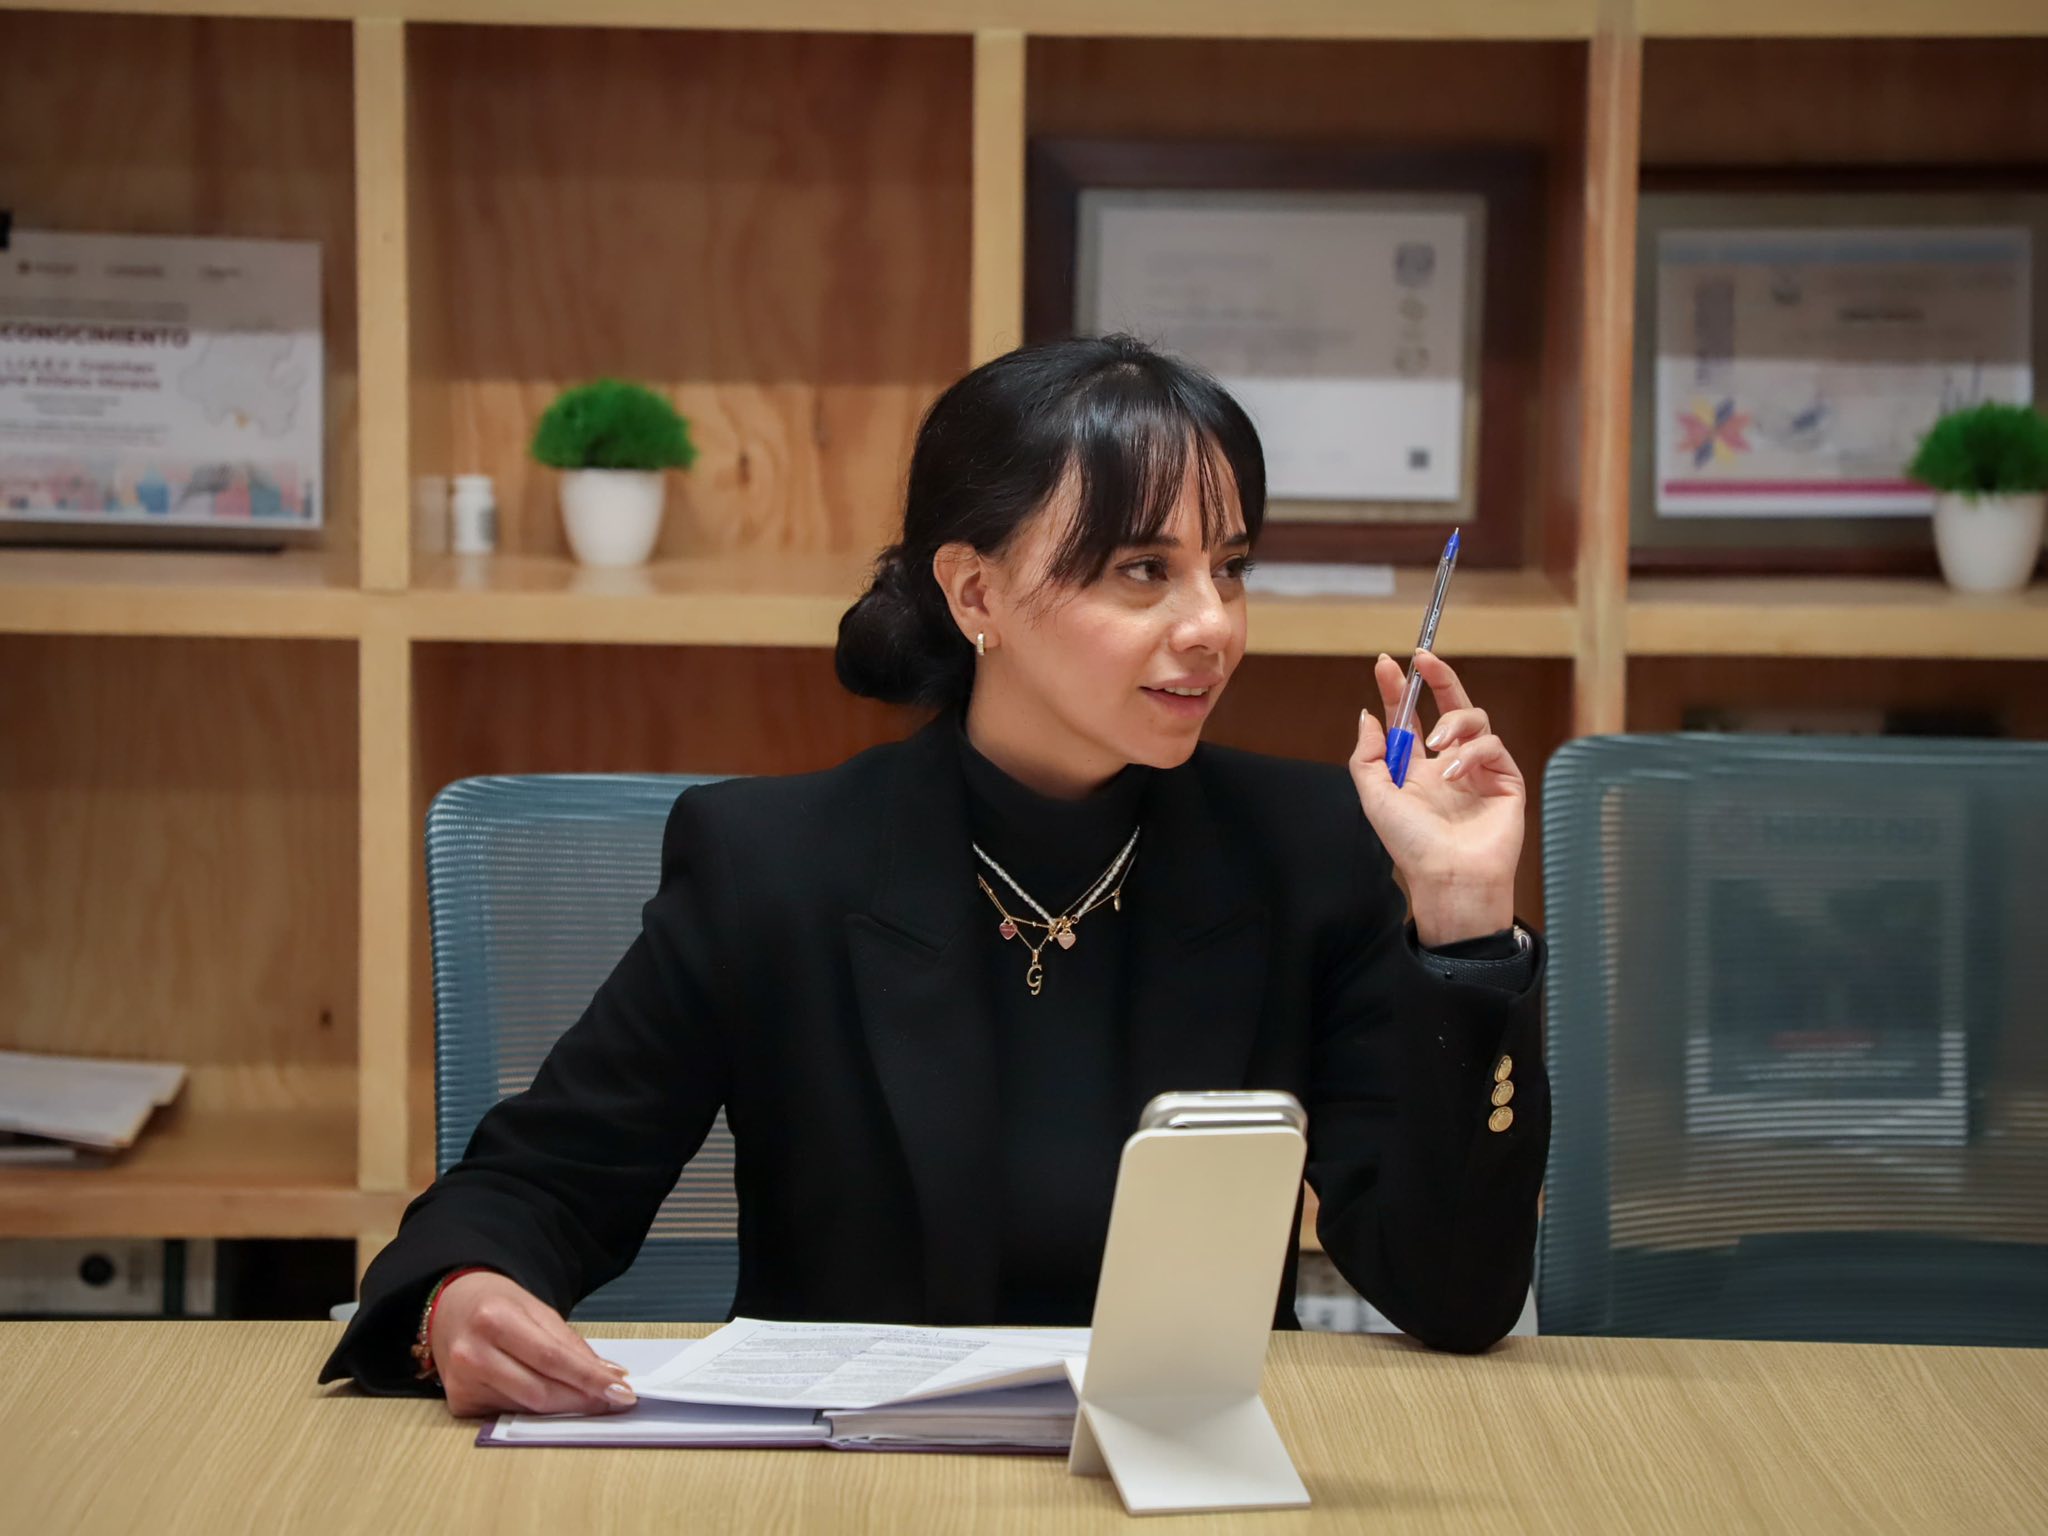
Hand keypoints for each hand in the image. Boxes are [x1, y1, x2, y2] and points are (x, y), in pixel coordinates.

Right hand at [429, 1269, 636, 1418]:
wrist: (450, 1308)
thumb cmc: (495, 1305)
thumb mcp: (537, 1309)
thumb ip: (570, 1344)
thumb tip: (607, 1375)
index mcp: (494, 1319)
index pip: (552, 1358)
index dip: (589, 1379)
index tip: (621, 1391)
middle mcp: (473, 1353)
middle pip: (540, 1391)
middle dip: (583, 1399)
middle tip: (614, 1399)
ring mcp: (462, 1382)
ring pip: (528, 1407)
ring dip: (564, 1406)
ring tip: (589, 1397)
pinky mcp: (459, 1403)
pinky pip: (510, 1412)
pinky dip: (536, 1409)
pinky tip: (549, 1397)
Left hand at [1349, 649, 1525, 946]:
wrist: (1448, 876)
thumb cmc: (1411, 844)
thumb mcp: (1376, 796)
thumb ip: (1368, 755)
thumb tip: (1368, 716)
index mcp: (1415, 769)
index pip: (1409, 719)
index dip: (1398, 691)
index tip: (1385, 664)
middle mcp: (1448, 764)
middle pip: (1449, 706)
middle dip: (1437, 678)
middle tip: (1423, 658)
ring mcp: (1479, 770)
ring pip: (1475, 719)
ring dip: (1453, 721)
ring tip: (1436, 744)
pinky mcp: (1505, 779)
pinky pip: (1492, 745)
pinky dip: (1471, 753)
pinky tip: (1455, 773)